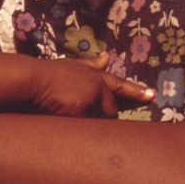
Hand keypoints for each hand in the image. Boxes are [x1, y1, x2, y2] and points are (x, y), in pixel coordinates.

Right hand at [31, 53, 154, 116]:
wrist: (33, 79)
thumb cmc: (48, 73)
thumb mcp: (72, 64)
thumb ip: (91, 64)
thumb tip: (107, 57)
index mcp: (95, 76)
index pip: (120, 84)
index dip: (136, 91)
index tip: (152, 95)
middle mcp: (97, 86)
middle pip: (109, 110)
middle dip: (100, 116)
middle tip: (80, 114)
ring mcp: (90, 98)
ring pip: (95, 121)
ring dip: (85, 121)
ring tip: (67, 113)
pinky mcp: (81, 109)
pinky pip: (83, 127)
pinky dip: (74, 126)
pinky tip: (62, 118)